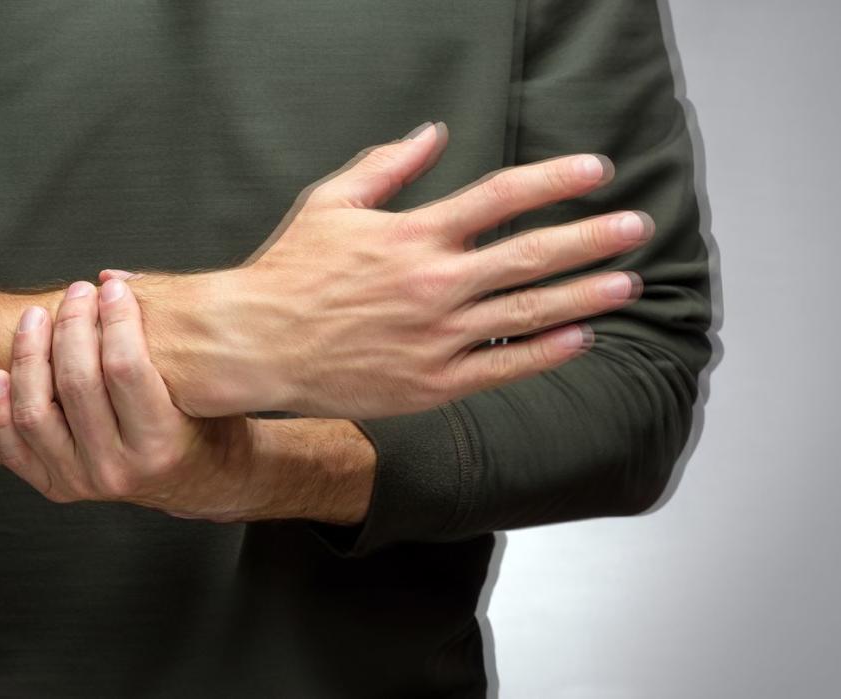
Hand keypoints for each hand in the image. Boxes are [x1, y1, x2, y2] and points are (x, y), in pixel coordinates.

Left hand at [0, 275, 259, 522]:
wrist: (201, 482)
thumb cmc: (206, 427)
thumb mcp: (206, 390)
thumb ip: (165, 337)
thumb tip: (113, 279)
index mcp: (160, 445)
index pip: (125, 368)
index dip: (116, 318)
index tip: (114, 290)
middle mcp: (117, 469)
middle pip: (76, 384)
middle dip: (73, 324)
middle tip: (78, 293)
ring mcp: (81, 482)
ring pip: (34, 412)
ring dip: (28, 356)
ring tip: (35, 319)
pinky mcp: (56, 487)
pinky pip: (12, 447)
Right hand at [126, 121, 649, 418]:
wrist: (256, 344)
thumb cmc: (288, 272)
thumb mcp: (330, 202)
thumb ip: (387, 165)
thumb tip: (434, 133)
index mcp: (412, 235)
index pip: (500, 197)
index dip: (554, 180)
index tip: (595, 171)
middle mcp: (433, 284)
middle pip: (531, 255)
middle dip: (592, 238)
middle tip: (636, 227)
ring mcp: (436, 337)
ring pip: (527, 313)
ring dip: (585, 295)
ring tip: (628, 282)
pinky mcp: (430, 383)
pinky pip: (501, 368)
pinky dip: (544, 353)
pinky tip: (580, 338)